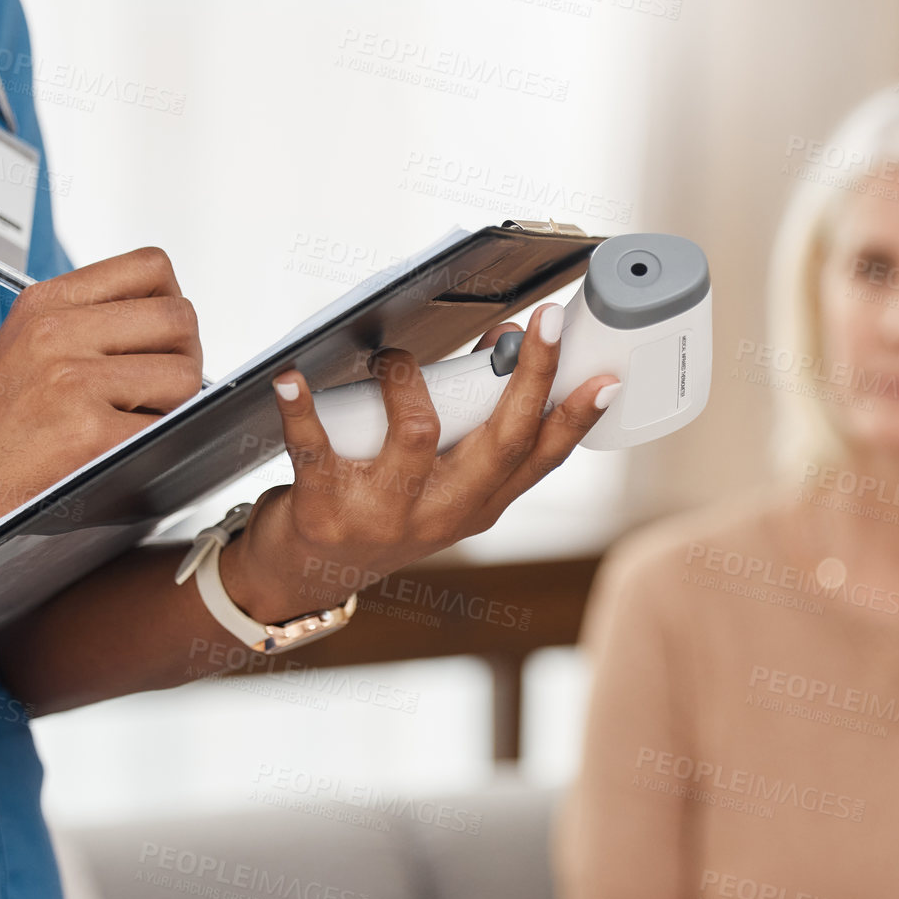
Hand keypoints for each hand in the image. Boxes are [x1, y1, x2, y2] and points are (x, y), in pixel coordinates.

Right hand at [0, 248, 202, 539]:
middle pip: (179, 319)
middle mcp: (58, 332)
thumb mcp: (29, 342)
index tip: (160, 335)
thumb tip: (176, 323)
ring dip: (177, 403)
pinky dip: (157, 442)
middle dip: (186, 356)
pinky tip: (122, 448)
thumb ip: (93, 320)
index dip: (171, 301)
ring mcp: (73, 381)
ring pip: (183, 375)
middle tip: (163, 386)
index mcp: (47, 301)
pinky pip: (164, 428)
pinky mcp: (88, 432)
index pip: (151, 266)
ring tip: (139, 418)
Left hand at [218, 302, 620, 622]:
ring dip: (406, 378)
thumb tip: (501, 343)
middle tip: (543, 320)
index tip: (607, 374)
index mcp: (477, 505)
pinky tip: (290, 379)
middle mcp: (441, 514)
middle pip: (503, 441)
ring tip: (392, 355)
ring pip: (418, 433)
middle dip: (530, 377)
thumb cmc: (372, 508)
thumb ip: (468, 423)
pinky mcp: (324, 512)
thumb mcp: (434, 480)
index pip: (541, 459)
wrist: (301, 578)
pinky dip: (300, 408)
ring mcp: (384, 515)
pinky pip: (314, 448)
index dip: (578, 416)